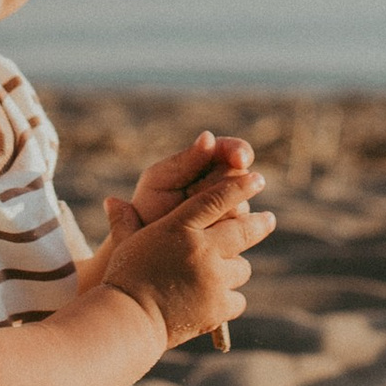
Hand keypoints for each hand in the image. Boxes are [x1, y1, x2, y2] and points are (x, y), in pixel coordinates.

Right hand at [95, 164, 270, 353]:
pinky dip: (228, 299)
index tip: (256, 179)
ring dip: (233, 268)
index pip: (217, 199)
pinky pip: (238, 298)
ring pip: (242, 268)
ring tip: (222, 272)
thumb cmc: (124, 279)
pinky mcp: (219, 306)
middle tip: (268, 219)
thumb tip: (111, 200)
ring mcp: (213, 278)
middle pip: (243, 229)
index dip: (240, 187)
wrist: (128, 321)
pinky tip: (214, 301)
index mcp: (179, 228)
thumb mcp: (125, 245)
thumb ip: (125, 222)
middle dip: (259, 223)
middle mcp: (201, 249)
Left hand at [118, 128, 260, 230]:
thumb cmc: (149, 207)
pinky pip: (242, 230)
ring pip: (243, 204)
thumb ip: (186, 160)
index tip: (239, 159)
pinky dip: (224, 230)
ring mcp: (231, 211)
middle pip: (241, 177)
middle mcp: (224, 185)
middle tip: (190, 194)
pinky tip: (204, 234)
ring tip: (190, 218)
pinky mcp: (234, 236)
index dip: (239, 152)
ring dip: (220, 209)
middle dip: (220, 184)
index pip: (234, 150)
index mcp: (207, 163)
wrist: (143, 248)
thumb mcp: (161, 180)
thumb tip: (208, 137)